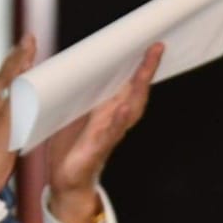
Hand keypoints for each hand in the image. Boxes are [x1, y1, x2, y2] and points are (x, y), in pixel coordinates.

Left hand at [45, 42, 163, 222]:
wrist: (66, 179)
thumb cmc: (71, 146)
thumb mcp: (72, 114)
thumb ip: (78, 93)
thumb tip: (76, 65)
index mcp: (107, 109)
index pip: (127, 82)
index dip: (139, 64)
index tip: (150, 43)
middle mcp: (113, 120)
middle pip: (135, 92)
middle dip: (146, 71)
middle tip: (156, 48)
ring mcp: (108, 134)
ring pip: (129, 110)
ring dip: (137, 92)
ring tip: (144, 72)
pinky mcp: (97, 149)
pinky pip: (110, 135)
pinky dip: (117, 122)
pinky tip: (122, 110)